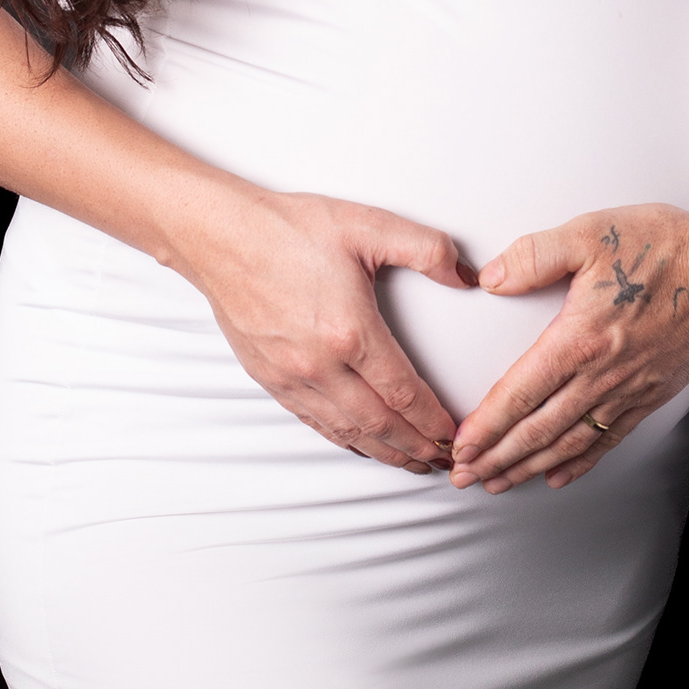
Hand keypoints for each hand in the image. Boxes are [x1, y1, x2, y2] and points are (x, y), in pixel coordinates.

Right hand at [183, 185, 475, 471]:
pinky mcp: (271, 379)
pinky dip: (344, 440)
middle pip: (379, 425)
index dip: (433, 420)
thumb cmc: (289, 229)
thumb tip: (466, 275)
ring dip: (383, 453)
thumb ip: (426, 249)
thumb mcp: (369, 225)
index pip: (404, 393)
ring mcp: (292, 377)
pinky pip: (315, 422)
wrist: (222, 237)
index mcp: (351, 332)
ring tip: (411, 463)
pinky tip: (360, 444)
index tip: (454, 433)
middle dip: (416, 448)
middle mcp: (321, 365)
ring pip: (347, 432)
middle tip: (444, 460)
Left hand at [448, 204, 688, 492]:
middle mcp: (603, 374)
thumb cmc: (665, 247)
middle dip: (497, 458)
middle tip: (463, 477)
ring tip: (498, 482)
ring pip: (569, 442)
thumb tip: (491, 279)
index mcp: (580, 337)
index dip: (486, 425)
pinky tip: (558, 473)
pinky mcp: (653, 395)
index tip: (460, 446)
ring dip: (528, 466)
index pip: (521, 393)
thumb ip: (536, 255)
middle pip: (538, 429)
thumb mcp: (592, 233)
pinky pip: (609, 439)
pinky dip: (579, 462)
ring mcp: (629, 390)